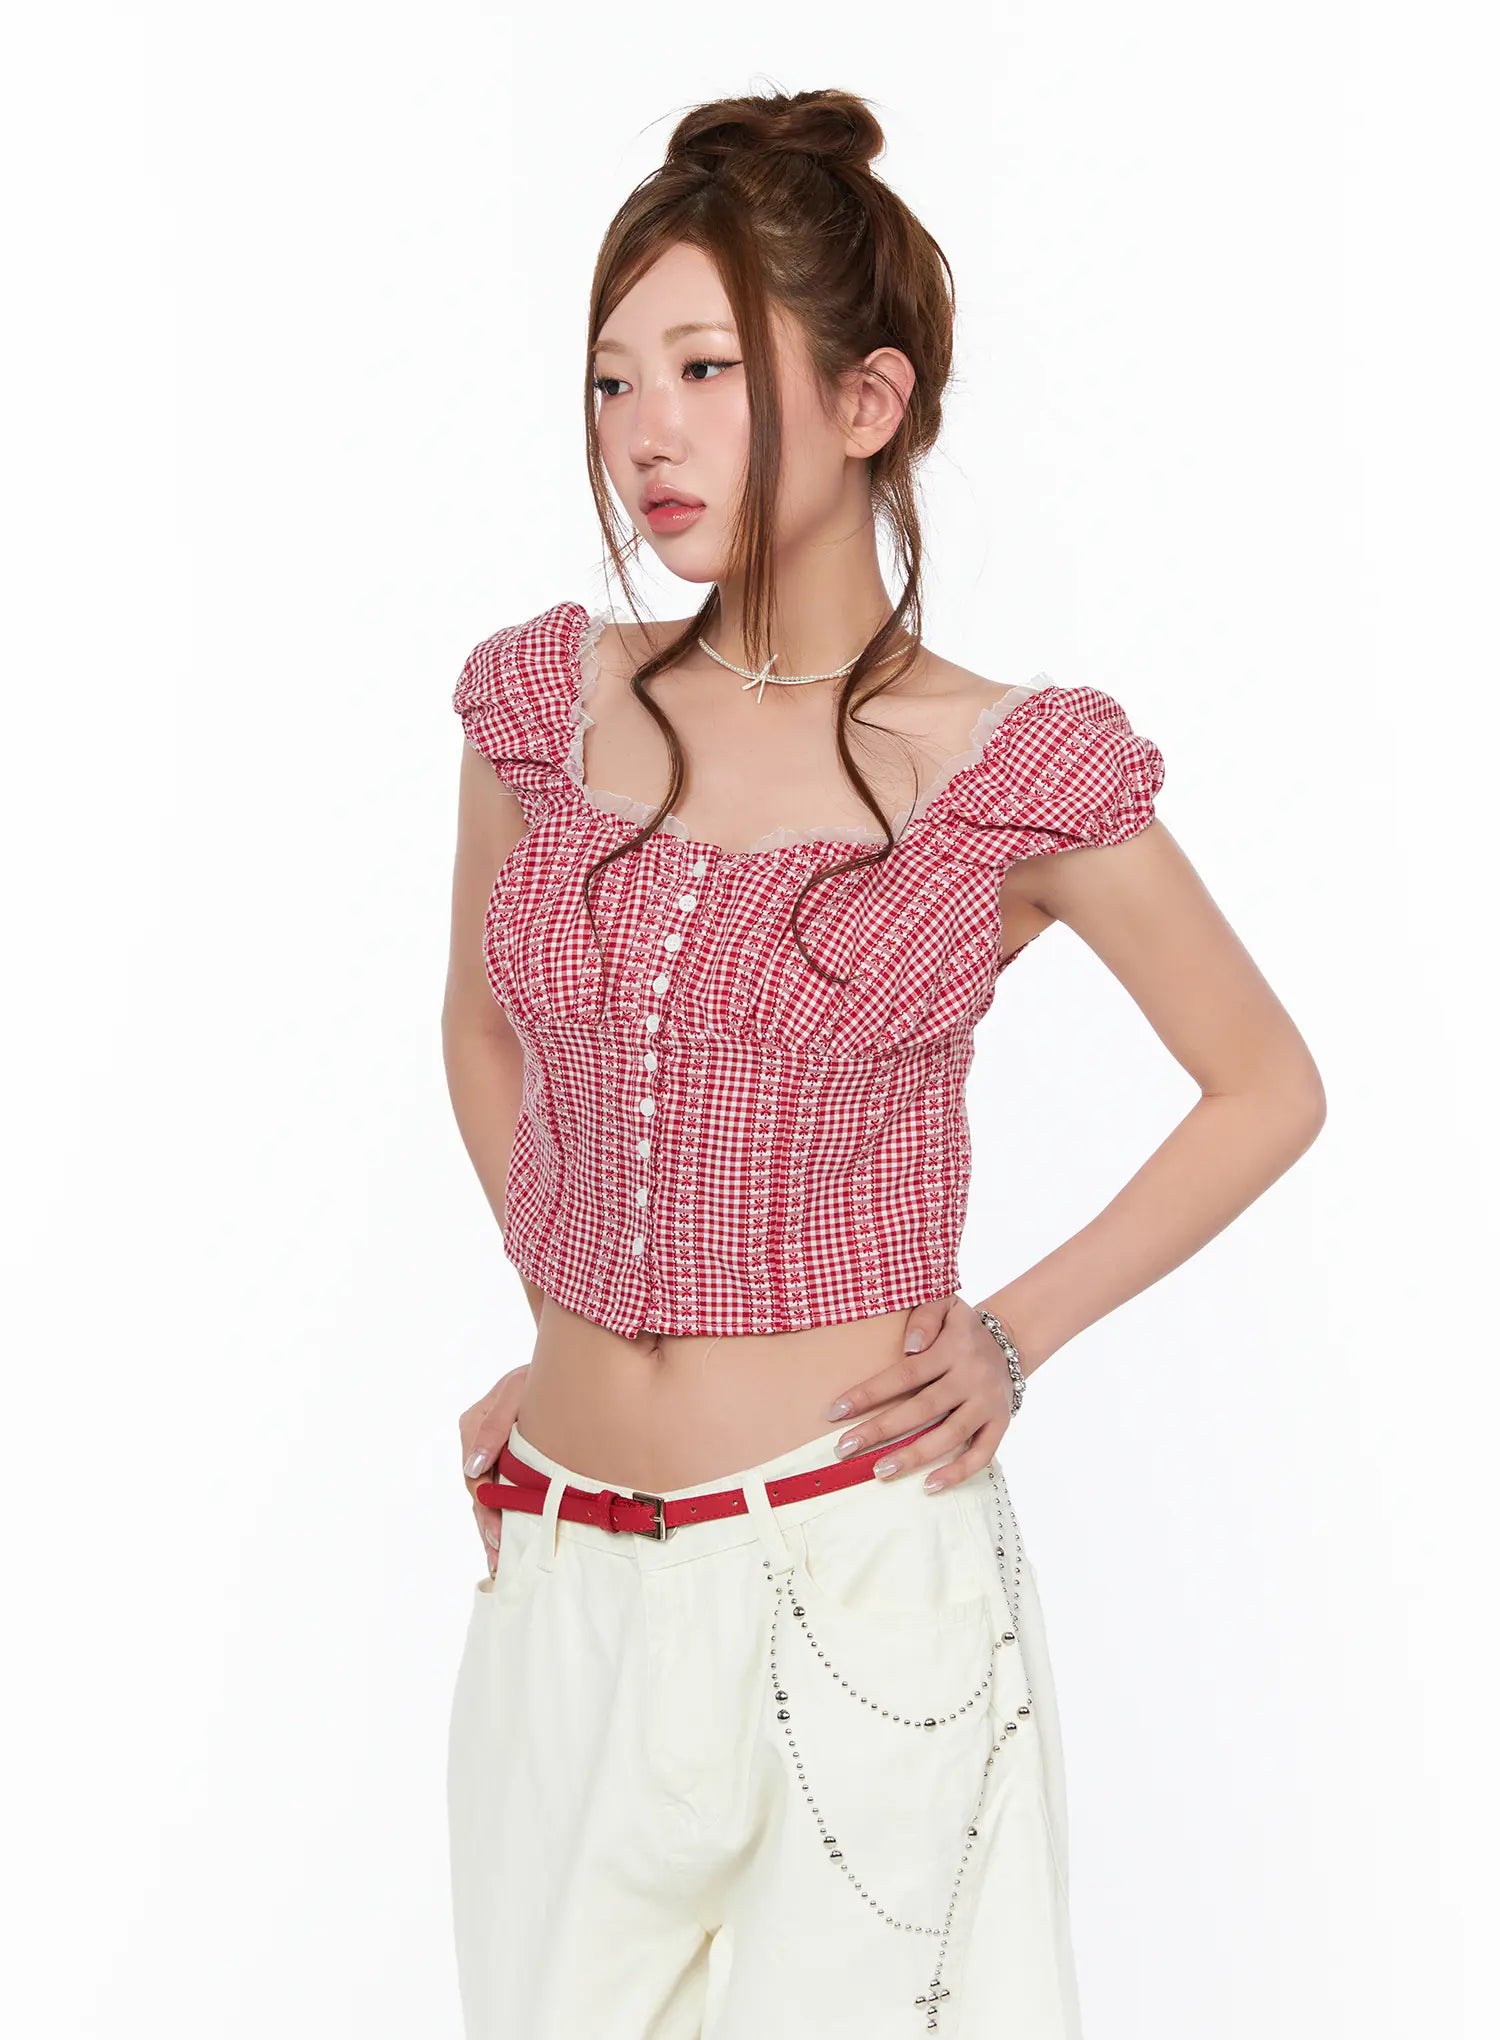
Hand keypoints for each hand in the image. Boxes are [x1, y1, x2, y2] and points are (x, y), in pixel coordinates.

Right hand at [459, 1365, 529, 1572]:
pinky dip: (509, 1514)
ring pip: (491, 1497)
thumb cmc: (540, 1374)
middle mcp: (479, 1442)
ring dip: (496, 1528)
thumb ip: (494, 1426)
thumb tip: (474, 1467)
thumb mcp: (516, 1392)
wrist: (565, 1364)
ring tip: (502, 1564)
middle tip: (501, 1562)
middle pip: (480, 1495)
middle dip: (489, 1529)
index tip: (499, 1536)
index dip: (487, 1510)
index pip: (475, 1478)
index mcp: (473, 1425)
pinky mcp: (511, 1457)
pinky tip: (514, 1541)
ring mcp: (494, 1451)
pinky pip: (506, 1489)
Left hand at [823, 1296, 1024, 1492]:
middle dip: (881, 1430)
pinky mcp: (1001, 1423)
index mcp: (953, 1347)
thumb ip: (924, 1318)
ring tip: (880, 1470)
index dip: (870, 1393)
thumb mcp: (945, 1305)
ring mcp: (988, 1403)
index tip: (836, 1411)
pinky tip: (929, 1486)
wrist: (1010, 1340)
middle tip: (845, 1448)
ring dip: (914, 1456)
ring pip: (949, 1435)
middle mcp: (971, 1377)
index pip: (905, 1374)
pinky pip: (982, 1454)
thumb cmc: (962, 1326)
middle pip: (922, 1409)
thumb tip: (909, 1347)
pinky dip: (958, 1473)